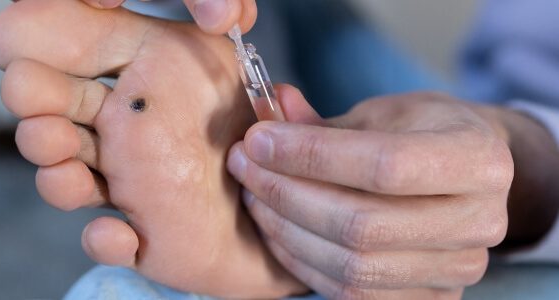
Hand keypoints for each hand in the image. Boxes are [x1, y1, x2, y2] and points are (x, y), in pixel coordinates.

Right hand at [0, 0, 302, 296]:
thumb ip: (217, 16)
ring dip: (50, 160)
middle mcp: (113, 123)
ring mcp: (118, 177)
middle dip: (29, 92)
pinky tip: (122, 234)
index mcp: (130, 70)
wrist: (280, 199)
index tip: (37, 31)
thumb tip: (222, 9)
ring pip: (58, 170)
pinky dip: (106, 239)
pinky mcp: (137, 231)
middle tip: (28, 87)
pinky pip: (104, 239)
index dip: (40, 30)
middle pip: (43, 101)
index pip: (65, 37)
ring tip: (58, 144)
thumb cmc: (248, 123)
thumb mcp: (234, 59)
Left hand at [227, 89, 514, 298]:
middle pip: (362, 225)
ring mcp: (457, 269)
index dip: (311, 155)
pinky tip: (276, 229)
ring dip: (285, 230)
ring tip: (254, 195)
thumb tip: (268, 106)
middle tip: (244, 166)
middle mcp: (481, 221)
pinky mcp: (429, 298)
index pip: (385, 165)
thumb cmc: (421, 135)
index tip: (258, 140)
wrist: (465, 179)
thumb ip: (326, 122)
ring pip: (351, 266)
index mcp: (479, 160)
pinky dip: (301, 261)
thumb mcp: (384, 112)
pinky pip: (350, 293)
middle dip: (286, 194)